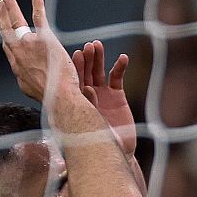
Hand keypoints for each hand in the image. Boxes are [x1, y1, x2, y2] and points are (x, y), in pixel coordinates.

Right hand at [0, 0, 78, 102]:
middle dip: (2, 16)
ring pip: (17, 21)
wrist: (59, 96)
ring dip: (11, 7)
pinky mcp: (44, 38)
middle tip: (0, 5)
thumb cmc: (49, 97)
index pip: (8, 47)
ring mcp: (29, 43)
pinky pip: (38, 16)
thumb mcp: (31, 90)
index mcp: (17, 66)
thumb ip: (26, 79)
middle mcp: (18, 52)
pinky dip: (36, 3)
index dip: (6, 36)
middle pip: (6, 30)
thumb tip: (24, 77)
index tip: (4, 28)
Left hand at [73, 40, 135, 154]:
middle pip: (85, 72)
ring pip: (99, 71)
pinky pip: (117, 77)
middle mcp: (87, 94)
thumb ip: (88, 105)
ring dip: (99, 58)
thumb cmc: (98, 142)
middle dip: (87, 59)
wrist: (116, 151)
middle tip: (88, 47)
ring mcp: (102, 93)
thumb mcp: (90, 122)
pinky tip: (123, 58)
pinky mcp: (117, 95)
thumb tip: (87, 89)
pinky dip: (120, 66)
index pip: (73, 79)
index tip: (76, 55)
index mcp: (75, 100)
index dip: (75, 66)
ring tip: (98, 46)